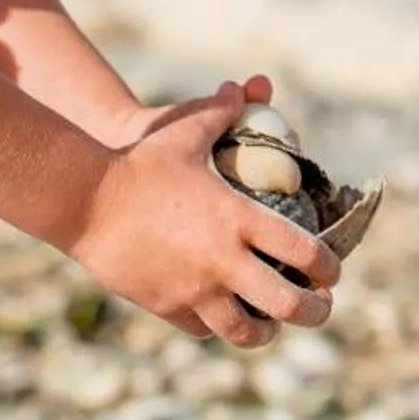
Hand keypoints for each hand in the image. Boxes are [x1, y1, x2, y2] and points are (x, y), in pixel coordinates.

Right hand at [67, 81, 339, 347]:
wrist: (84, 199)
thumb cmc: (140, 161)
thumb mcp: (187, 130)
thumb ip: (224, 110)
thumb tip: (248, 86)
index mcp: (238, 219)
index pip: (304, 251)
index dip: (329, 266)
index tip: (334, 271)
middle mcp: (222, 261)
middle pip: (286, 304)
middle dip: (314, 312)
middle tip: (322, 308)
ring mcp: (194, 289)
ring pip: (245, 331)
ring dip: (267, 332)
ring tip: (274, 327)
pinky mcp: (166, 306)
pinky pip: (203, 330)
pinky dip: (219, 328)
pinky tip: (226, 318)